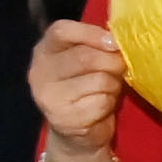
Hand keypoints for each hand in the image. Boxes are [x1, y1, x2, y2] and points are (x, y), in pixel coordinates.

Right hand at [28, 19, 126, 151]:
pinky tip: (100, 107)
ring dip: (113, 84)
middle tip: (121, 69)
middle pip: (85, 56)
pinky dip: (109, 103)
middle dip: (113, 62)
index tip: (114, 43)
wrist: (78, 131)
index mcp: (45, 50)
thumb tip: (120, 38)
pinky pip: (101, 102)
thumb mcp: (88, 59)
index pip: (61, 31)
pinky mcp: (63, 118)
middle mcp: (40, 71)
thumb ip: (96, 45)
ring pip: (99, 79)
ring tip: (107, 90)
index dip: (91, 33)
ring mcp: (48, 96)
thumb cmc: (87, 85)